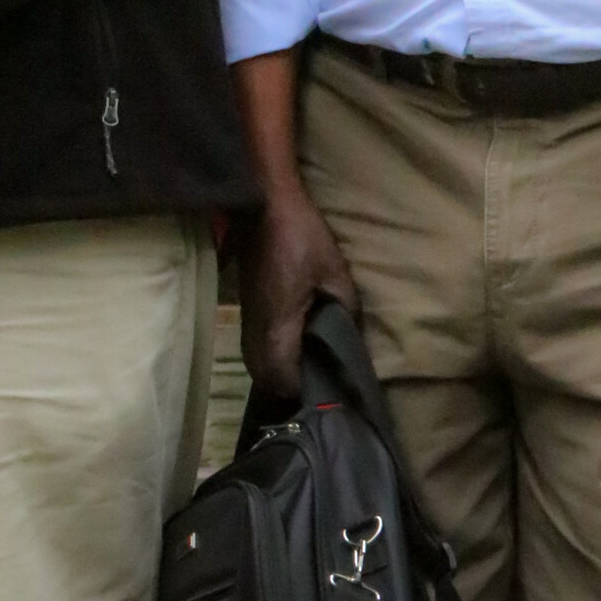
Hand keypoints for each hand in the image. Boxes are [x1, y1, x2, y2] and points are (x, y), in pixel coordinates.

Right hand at [236, 182, 358, 398]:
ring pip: (257, 366)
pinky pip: (255, 349)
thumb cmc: (301, 237)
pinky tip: (296, 350)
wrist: (263, 205)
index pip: (283, 380)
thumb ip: (346, 312)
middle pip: (265, 381)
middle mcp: (257, 330)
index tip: (328, 395)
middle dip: (289, 391)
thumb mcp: (336, 275)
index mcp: (278, 325)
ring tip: (309, 374)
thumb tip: (354, 342)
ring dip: (278, 375)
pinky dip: (272, 358)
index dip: (304, 393)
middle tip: (320, 388)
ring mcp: (247, 320)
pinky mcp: (246, 311)